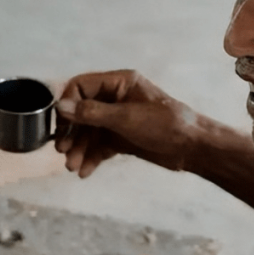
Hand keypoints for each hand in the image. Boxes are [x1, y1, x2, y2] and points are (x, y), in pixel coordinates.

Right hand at [55, 70, 199, 176]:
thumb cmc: (164, 125)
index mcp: (120, 83)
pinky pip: (101, 146)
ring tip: (73, 167)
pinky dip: (92, 157)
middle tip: (63, 151)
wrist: (193, 148)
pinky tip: (85, 172)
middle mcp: (117, 98)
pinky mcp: (123, 138)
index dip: (67, 105)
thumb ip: (91, 113)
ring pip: (90, 132)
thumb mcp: (125, 118)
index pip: (81, 87)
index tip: (60, 126)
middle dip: (72, 133)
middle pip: (82, 112)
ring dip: (80, 149)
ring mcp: (119, 119)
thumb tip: (60, 106)